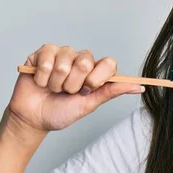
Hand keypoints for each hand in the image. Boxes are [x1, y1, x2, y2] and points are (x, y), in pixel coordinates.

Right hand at [7, 44, 143, 135]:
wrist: (33, 118)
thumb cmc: (62, 111)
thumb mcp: (90, 104)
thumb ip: (113, 91)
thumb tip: (139, 87)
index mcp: (96, 70)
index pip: (109, 63)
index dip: (97, 78)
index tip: (88, 90)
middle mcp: (81, 59)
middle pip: (85, 62)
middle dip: (73, 84)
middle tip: (67, 92)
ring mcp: (62, 54)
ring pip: (64, 64)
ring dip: (56, 83)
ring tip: (53, 88)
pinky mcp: (42, 53)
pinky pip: (46, 60)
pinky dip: (42, 78)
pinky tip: (41, 82)